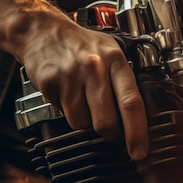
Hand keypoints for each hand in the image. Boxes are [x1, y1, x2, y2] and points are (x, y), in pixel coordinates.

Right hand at [16, 14, 148, 159]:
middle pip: (107, 121)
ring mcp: (72, 76)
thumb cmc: (81, 45)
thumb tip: (140, 118)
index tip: (139, 151)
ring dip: (87, 123)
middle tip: (112, 133)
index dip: (137, 132)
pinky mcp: (52, 84)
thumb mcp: (111, 52)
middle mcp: (95, 67)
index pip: (131, 102)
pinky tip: (69, 97)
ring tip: (86, 104)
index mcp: (115, 60)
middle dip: (111, 134)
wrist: (42, 30)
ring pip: (84, 123)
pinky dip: (68, 114)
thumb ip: (124, 81)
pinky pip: (64, 115)